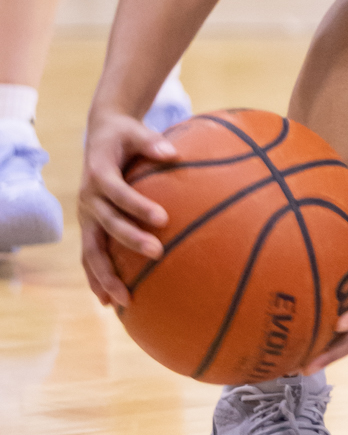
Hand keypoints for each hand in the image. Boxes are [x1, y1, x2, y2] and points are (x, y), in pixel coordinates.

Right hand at [79, 109, 176, 307]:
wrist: (100, 137)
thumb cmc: (124, 136)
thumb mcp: (136, 132)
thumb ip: (153, 143)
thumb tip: (173, 153)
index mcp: (99, 174)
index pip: (117, 192)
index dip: (137, 205)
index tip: (162, 218)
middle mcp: (88, 198)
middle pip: (106, 225)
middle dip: (129, 241)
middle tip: (158, 253)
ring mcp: (86, 217)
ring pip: (91, 251)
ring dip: (105, 275)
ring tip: (124, 300)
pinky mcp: (89, 228)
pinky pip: (90, 257)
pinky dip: (97, 279)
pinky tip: (108, 302)